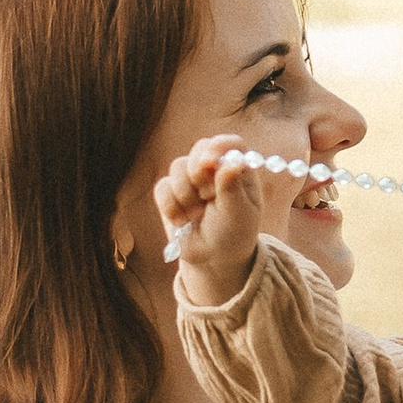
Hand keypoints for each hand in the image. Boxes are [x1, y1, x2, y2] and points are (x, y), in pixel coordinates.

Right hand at [153, 131, 262, 303]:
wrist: (212, 259)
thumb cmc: (233, 233)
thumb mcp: (239, 215)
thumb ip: (233, 189)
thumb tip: (232, 163)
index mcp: (238, 169)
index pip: (231, 144)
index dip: (219, 147)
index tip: (210, 162)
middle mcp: (214, 168)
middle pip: (200, 148)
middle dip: (199, 172)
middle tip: (207, 196)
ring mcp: (190, 178)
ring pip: (178, 166)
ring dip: (186, 195)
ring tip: (197, 215)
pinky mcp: (170, 192)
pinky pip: (162, 188)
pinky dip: (171, 207)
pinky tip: (182, 221)